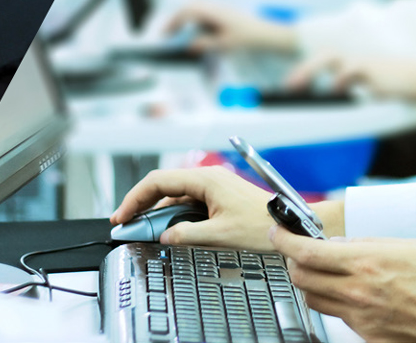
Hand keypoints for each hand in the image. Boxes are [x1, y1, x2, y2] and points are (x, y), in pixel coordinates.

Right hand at [110, 166, 290, 252]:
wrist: (293, 225)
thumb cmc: (263, 226)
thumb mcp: (220, 236)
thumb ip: (187, 235)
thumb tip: (165, 236)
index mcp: (205, 179)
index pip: (158, 182)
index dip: (135, 198)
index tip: (122, 216)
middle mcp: (208, 178)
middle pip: (164, 187)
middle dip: (142, 205)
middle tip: (127, 224)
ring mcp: (214, 187)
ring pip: (176, 197)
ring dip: (159, 213)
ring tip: (145, 231)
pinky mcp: (220, 197)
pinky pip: (189, 204)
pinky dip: (175, 217)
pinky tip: (171, 231)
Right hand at [165, 1, 297, 54]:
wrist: (268, 34)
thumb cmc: (248, 38)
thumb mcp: (224, 45)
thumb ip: (205, 44)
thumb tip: (189, 44)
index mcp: (214, 12)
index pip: (187, 12)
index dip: (174, 22)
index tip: (166, 34)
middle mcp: (216, 7)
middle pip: (191, 7)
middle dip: (178, 19)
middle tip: (170, 33)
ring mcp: (221, 9)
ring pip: (198, 9)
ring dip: (188, 20)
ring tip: (181, 35)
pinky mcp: (226, 13)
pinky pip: (206, 14)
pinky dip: (197, 22)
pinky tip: (198, 34)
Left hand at [271, 229, 415, 342]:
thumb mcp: (408, 246)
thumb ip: (366, 244)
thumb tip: (337, 244)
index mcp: (365, 264)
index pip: (306, 252)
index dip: (283, 240)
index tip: (277, 233)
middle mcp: (357, 294)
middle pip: (300, 278)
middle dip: (294, 262)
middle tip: (300, 252)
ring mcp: (361, 321)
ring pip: (316, 301)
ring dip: (313, 284)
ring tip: (329, 274)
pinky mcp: (369, 340)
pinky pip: (341, 320)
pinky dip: (340, 305)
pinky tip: (358, 296)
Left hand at [284, 51, 415, 101]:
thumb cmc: (409, 90)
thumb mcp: (381, 95)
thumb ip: (364, 97)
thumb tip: (348, 107)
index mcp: (360, 66)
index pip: (328, 63)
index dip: (310, 71)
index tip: (295, 85)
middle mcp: (359, 61)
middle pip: (324, 56)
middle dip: (303, 70)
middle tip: (288, 86)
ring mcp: (365, 63)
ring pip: (331, 58)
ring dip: (311, 69)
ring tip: (296, 84)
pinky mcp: (373, 68)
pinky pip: (350, 69)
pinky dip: (340, 78)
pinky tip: (334, 88)